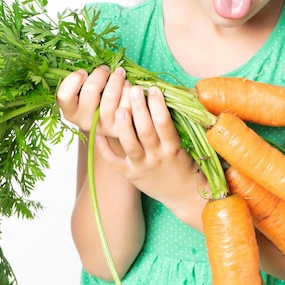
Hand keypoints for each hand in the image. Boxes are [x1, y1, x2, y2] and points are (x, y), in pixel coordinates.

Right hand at [56, 66, 129, 135]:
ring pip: (110, 95)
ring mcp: (102, 125)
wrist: (117, 122)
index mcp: (70, 111)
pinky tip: (128, 86)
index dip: (74, 79)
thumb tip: (91, 59)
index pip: (64, 94)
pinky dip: (129, 90)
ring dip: (116, 79)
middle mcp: (83, 121)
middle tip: (105, 69)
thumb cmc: (98, 100)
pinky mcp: (120, 127)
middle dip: (100, 73)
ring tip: (119, 73)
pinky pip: (126, 103)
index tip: (83, 72)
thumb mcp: (85, 92)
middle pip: (90, 90)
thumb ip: (84, 80)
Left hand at [96, 86, 206, 222]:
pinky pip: (114, 162)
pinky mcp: (130, 175)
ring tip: (119, 108)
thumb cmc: (184, 164)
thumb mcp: (185, 146)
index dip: (158, 105)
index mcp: (173, 149)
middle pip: (146, 131)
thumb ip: (174, 126)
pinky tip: (98, 133)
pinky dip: (105, 148)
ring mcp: (142, 167)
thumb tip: (167, 96)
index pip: (164, 124)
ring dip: (124, 126)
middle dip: (139, 109)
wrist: (183, 195)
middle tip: (134, 89)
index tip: (153, 89)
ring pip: (131, 145)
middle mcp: (157, 158)